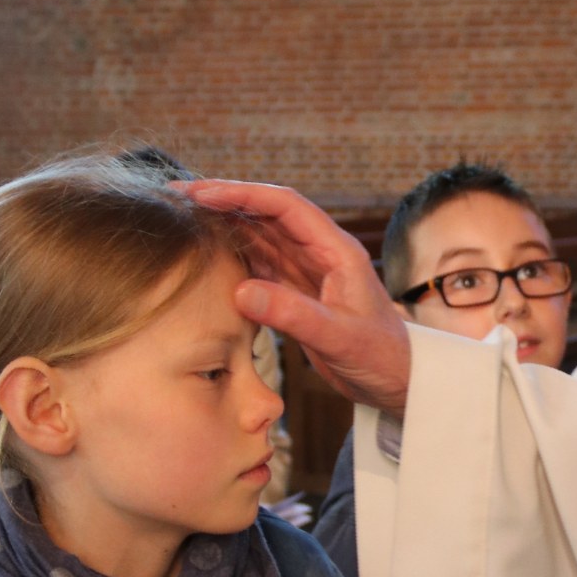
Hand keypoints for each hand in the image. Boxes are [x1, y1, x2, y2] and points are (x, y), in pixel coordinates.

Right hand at [185, 181, 411, 412]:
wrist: (398, 382)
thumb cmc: (380, 357)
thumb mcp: (337, 338)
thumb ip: (292, 315)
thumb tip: (240, 292)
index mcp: (336, 250)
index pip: (286, 207)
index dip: (244, 194)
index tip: (204, 194)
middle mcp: (320, 253)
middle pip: (267, 213)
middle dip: (224, 200)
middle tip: (178, 196)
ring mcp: (307, 271)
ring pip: (260, 236)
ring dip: (224, 224)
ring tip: (183, 216)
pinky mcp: (297, 292)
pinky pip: (260, 265)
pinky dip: (232, 256)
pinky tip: (205, 253)